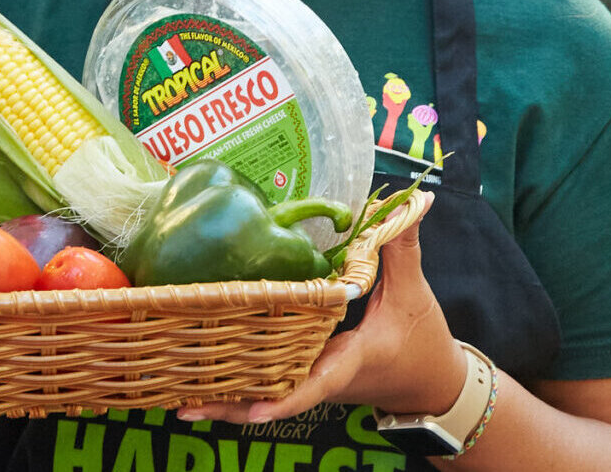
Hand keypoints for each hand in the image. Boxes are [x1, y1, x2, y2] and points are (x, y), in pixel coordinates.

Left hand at [177, 191, 463, 424]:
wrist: (432, 386)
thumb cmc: (423, 341)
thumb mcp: (413, 291)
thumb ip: (403, 245)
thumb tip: (415, 202)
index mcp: (348, 361)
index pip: (315, 384)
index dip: (285, 398)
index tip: (255, 409)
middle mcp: (323, 379)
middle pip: (270, 400)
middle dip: (229, 403)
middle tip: (183, 401)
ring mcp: (311, 383)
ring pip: (261, 400)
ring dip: (224, 402)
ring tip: (178, 401)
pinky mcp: (305, 378)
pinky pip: (267, 387)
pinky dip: (236, 391)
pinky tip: (198, 386)